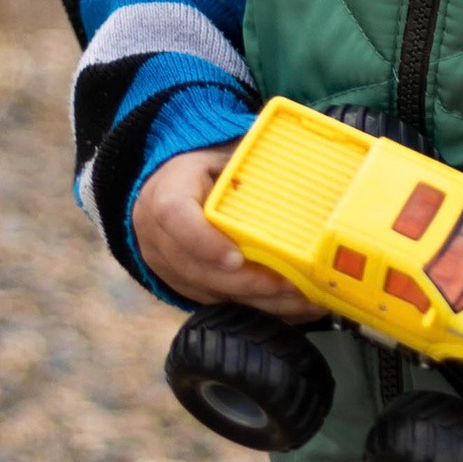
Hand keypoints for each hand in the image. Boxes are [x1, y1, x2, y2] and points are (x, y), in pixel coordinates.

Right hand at [133, 147, 322, 319]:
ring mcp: (167, 267)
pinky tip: (294, 306)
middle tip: (290, 284)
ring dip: (259, 299)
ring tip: (303, 298)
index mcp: (166, 192)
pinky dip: (258, 306)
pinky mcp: (184, 287)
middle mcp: (159, 235)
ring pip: (210, 293)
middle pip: (196, 268)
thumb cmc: (208, 170)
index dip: (204, 242)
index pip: (175, 217)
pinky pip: (219, 303)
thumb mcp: (223, 156)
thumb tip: (304, 167)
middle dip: (247, 282)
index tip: (237, 258)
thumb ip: (251, 167)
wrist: (170, 189)